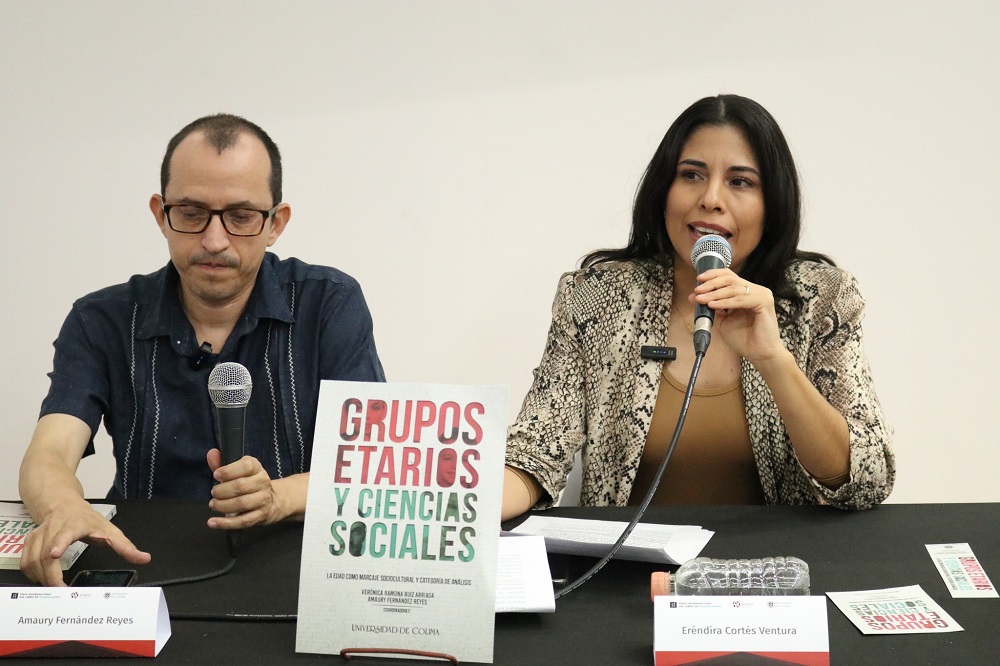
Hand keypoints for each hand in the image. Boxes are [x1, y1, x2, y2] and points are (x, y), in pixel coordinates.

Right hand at [19, 502, 150, 586]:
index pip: (65, 533)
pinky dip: (31, 574)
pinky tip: (41, 581)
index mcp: (74, 524)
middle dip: (51, 575)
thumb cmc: (87, 519)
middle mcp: (54, 528)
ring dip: (41, 578)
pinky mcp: (30, 541)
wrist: (63, 504)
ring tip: (54, 589)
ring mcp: (39, 534)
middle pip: (46, 554)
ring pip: (33, 559)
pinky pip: (25, 561)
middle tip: (62, 590)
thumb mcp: (110, 529)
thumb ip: (125, 546)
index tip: (55, 555)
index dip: (59, 544)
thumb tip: (144, 558)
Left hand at [206, 449, 283, 528]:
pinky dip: (225, 523)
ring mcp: (263, 500)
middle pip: (240, 486)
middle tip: (214, 493)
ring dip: (223, 505)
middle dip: (222, 490)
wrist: (274, 501)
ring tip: (214, 504)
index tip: (216, 475)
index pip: (246, 466)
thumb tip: (211, 453)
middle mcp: (263, 482)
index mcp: (257, 468)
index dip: (229, 471)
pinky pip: (242, 521)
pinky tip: (213, 522)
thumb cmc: (250, 484)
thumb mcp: (238, 471)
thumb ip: (222, 463)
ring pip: (242, 504)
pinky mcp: (261, 516)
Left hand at [690, 268, 785, 363]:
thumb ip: (711, 306)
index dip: (713, 275)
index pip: (729, 276)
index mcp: (746, 292)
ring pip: (733, 288)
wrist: (759, 354)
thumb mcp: (723, 320)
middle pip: (730, 279)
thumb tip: (693, 296)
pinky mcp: (764, 302)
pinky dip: (725, 302)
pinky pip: (741, 299)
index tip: (698, 280)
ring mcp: (761, 294)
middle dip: (711, 284)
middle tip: (697, 290)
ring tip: (701, 299)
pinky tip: (713, 305)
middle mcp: (755, 290)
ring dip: (714, 293)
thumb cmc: (744, 338)